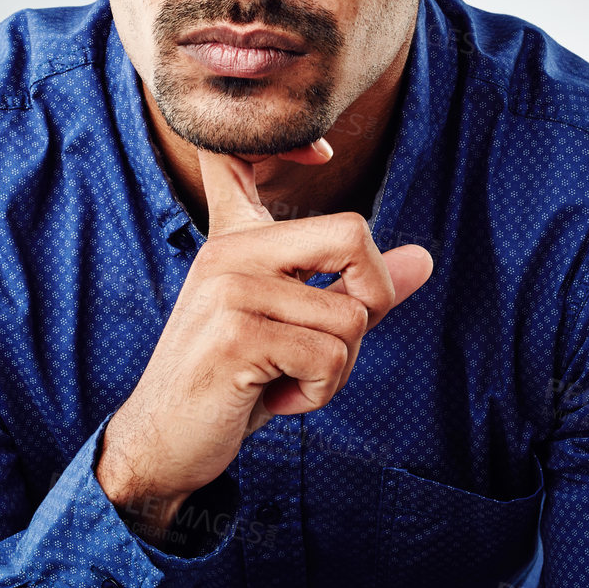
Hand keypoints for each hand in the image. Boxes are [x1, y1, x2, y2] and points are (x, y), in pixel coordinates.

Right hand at [96, 136, 433, 535]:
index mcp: (238, 240)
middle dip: (372, 298)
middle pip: (352, 235)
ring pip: (350, 317)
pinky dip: (318, 393)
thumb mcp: (298, 328)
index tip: (319, 154)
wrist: (163, 444)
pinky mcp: (236, 335)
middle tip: (333, 341)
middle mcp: (231, 252)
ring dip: (335, 370)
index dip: (291, 144)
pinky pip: (329, 359)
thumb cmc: (233, 384)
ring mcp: (230, 289)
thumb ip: (354, 289)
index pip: (244, 160)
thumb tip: (424, 257)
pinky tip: (274, 398)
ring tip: (284, 378)